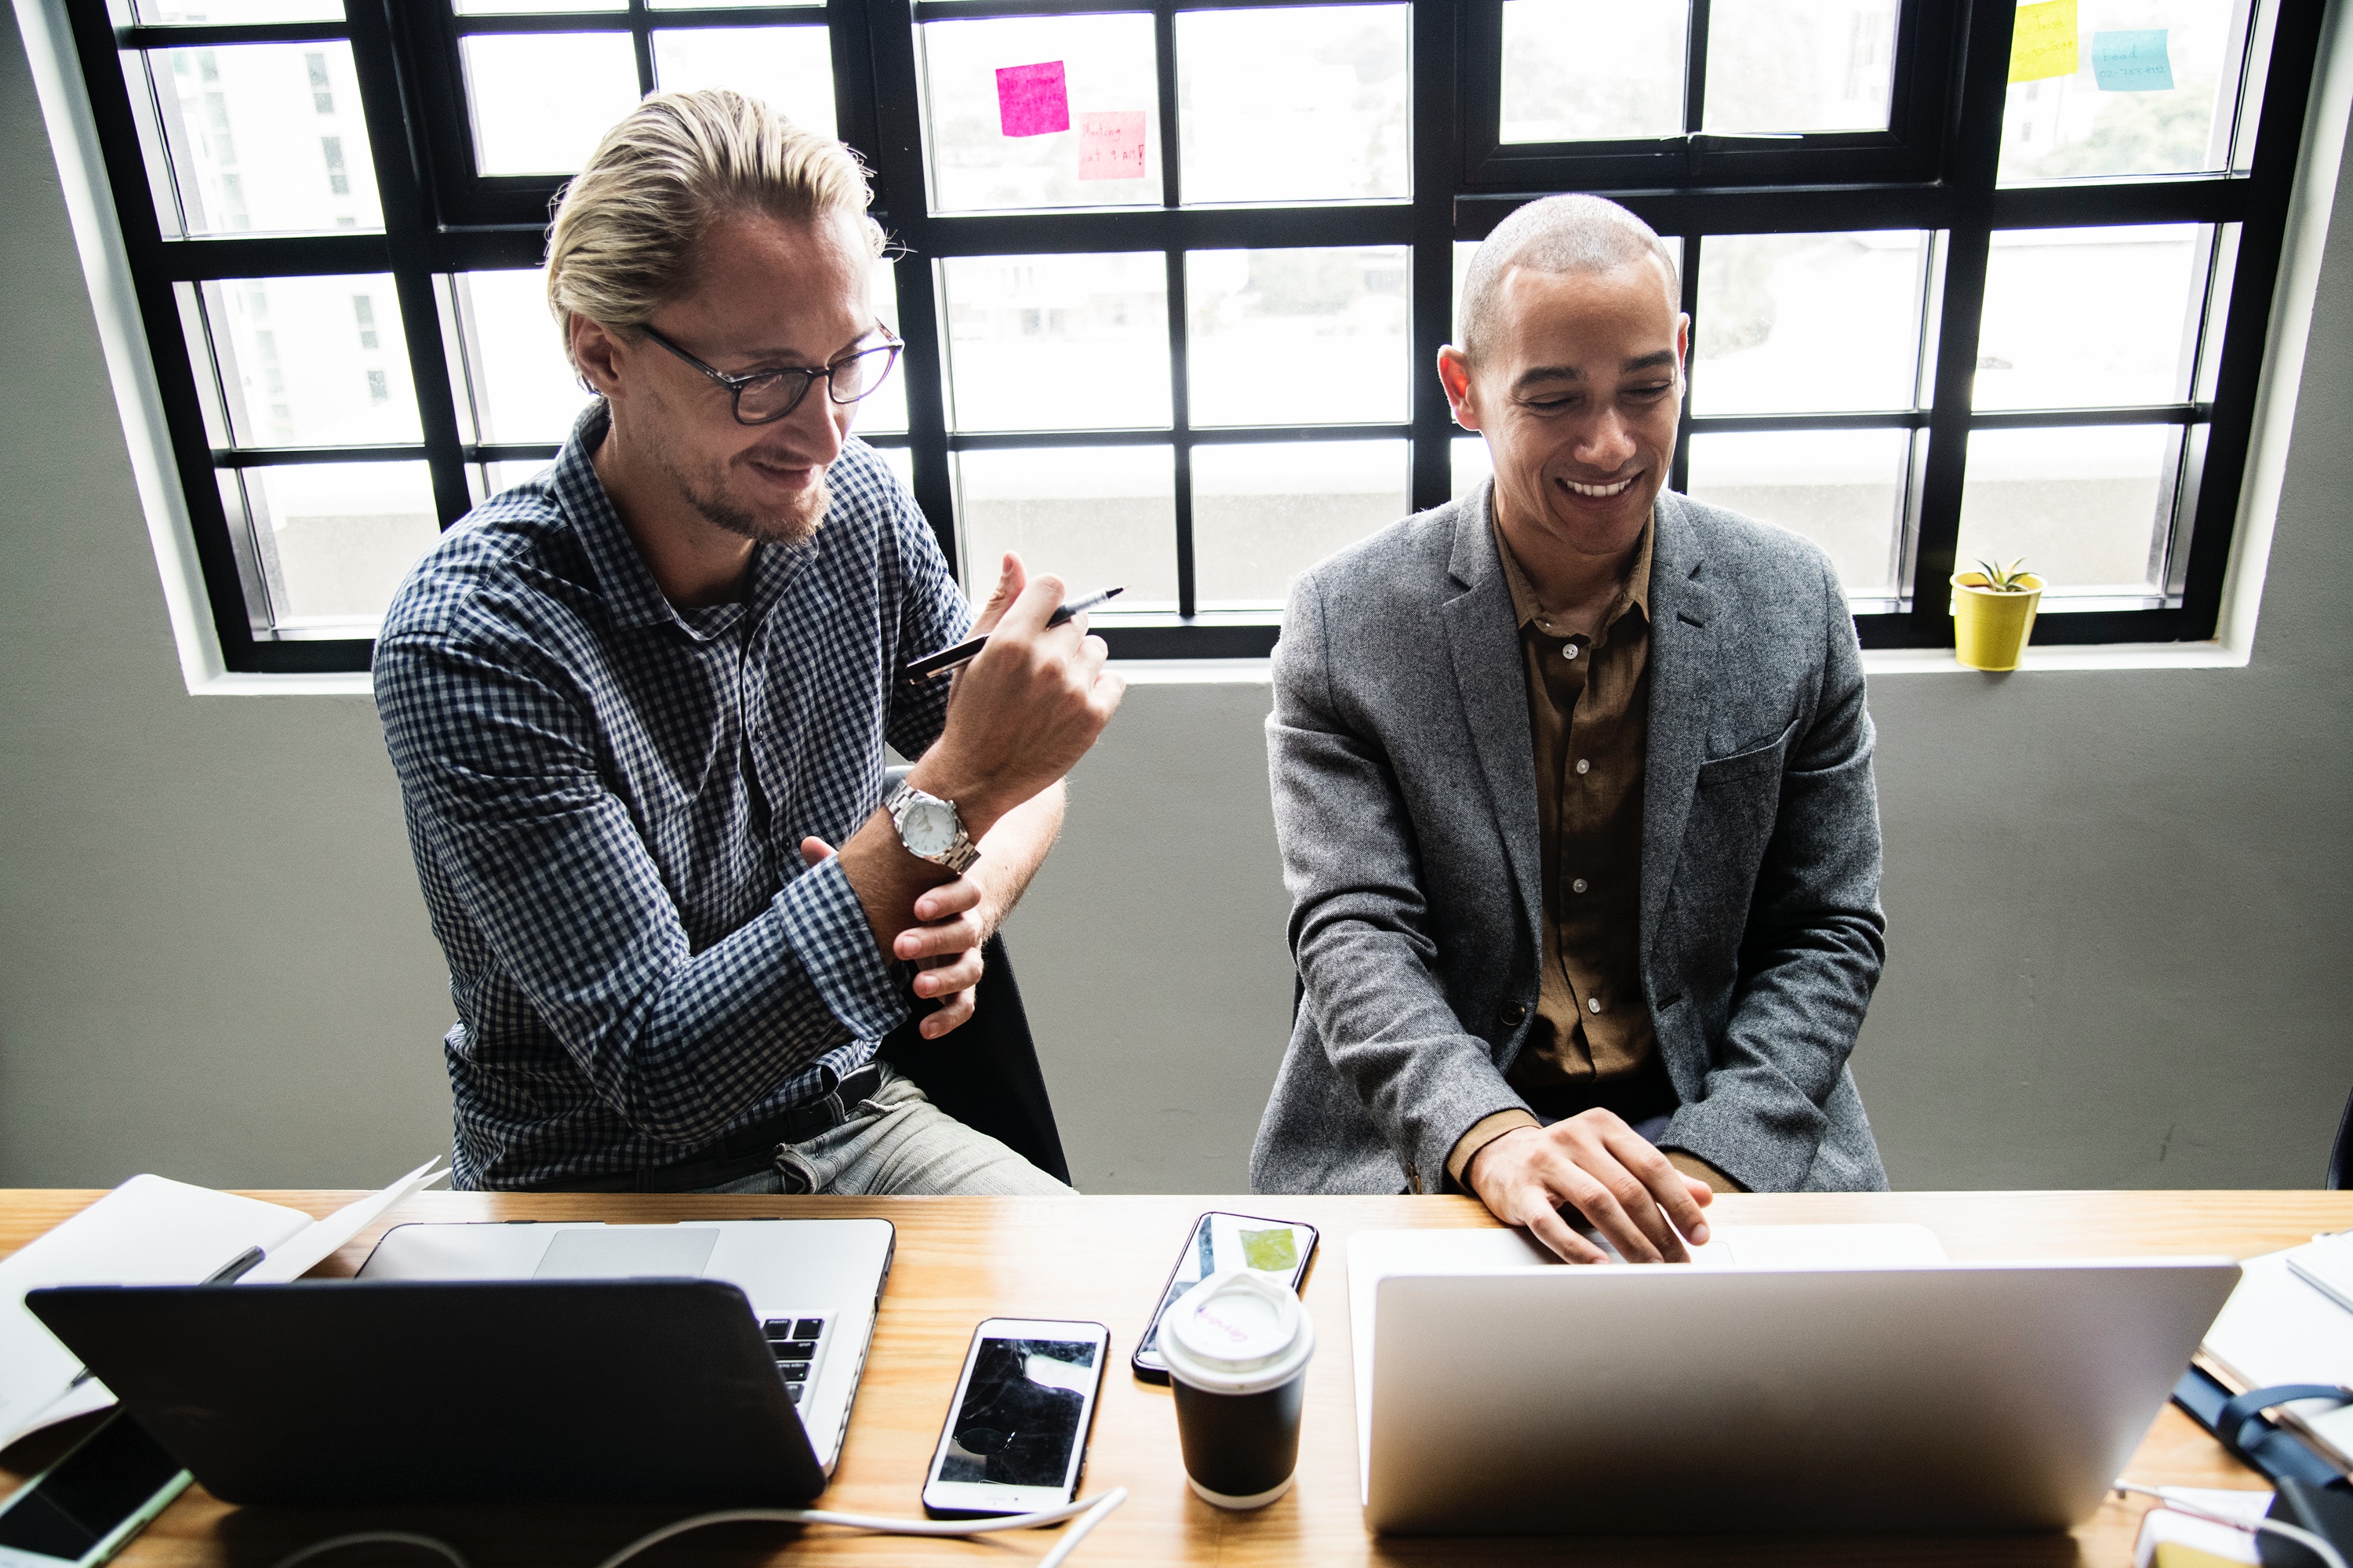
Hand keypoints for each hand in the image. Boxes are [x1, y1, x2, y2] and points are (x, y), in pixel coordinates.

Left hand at [805, 838, 986, 1037]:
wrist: (945, 912)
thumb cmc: (908, 893)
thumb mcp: (888, 879)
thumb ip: (851, 865)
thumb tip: (808, 844)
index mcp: (952, 893)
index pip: (964, 890)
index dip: (945, 899)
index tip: (918, 907)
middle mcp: (965, 923)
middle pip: (965, 930)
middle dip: (934, 939)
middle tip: (900, 946)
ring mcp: (965, 955)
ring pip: (970, 968)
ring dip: (944, 979)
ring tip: (917, 987)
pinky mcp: (961, 985)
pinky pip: (965, 1004)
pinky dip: (949, 1018)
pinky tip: (926, 1029)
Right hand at [913, 558, 1123, 833]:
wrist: (977, 776)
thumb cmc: (971, 711)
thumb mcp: (973, 654)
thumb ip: (999, 602)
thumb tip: (1015, 558)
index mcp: (1011, 639)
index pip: (1052, 586)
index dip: (1045, 600)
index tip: (1039, 617)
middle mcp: (1046, 661)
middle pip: (1076, 620)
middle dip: (1059, 636)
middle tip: (1039, 665)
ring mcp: (1073, 690)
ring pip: (1097, 649)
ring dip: (1080, 662)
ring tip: (1053, 688)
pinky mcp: (1093, 717)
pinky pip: (1114, 681)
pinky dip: (1098, 689)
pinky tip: (1071, 703)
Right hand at [1464, 1113, 1714, 1264]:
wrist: (1500, 1156)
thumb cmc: (1566, 1162)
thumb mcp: (1610, 1159)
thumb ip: (1654, 1176)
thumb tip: (1704, 1198)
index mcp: (1604, 1126)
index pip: (1652, 1165)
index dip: (1680, 1203)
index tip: (1700, 1236)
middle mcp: (1575, 1137)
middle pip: (1628, 1189)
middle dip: (1660, 1232)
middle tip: (1677, 1264)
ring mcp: (1545, 1162)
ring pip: (1597, 1204)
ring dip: (1629, 1243)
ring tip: (1649, 1270)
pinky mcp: (1521, 1192)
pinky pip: (1552, 1224)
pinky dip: (1579, 1249)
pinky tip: (1601, 1268)